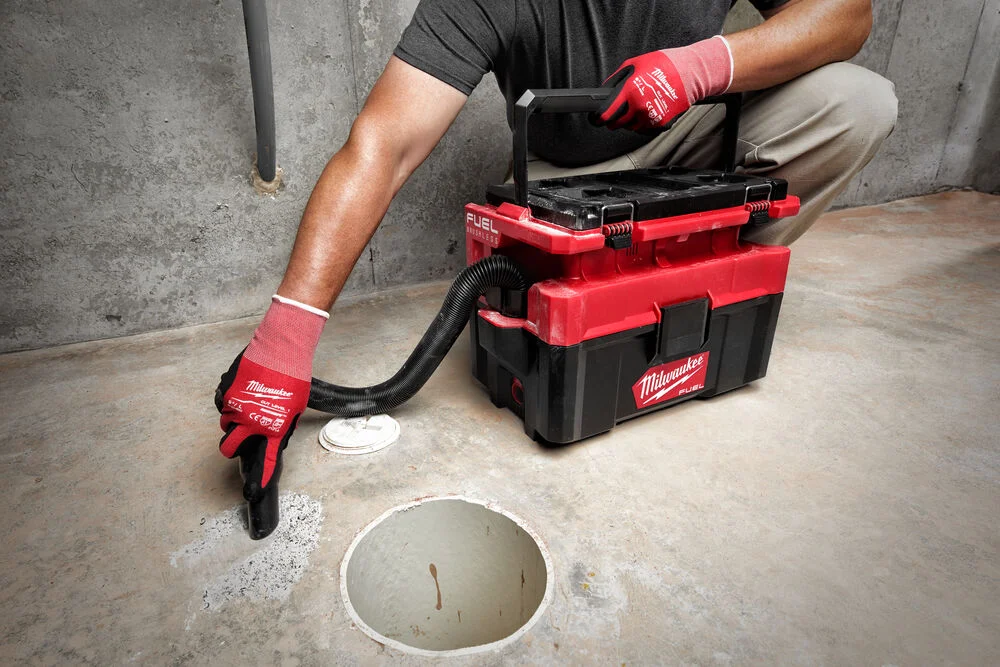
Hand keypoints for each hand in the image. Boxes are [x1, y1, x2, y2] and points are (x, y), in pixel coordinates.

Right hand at [216, 351, 309, 500]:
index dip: (259, 478)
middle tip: (238, 441)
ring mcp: (235, 406)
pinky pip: (222, 405)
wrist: (281, 349)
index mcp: (272, 427)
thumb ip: (283, 426)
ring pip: (226, 424)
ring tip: (249, 405)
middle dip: (231, 449)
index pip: (265, 460)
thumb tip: (277, 438)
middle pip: (229, 448)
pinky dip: (230, 403)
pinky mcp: (225, 391)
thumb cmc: (293, 376)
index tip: (255, 491)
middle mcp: (251, 421)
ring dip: (234, 421)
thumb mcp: (296, 407)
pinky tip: (243, 392)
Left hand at [593, 35, 732, 132]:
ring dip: (630, 120)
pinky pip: (644, 129)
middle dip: (615, 118)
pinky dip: (643, 123)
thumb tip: (604, 93)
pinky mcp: (660, 123)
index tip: (596, 119)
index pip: (606, 113)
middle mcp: (639, 106)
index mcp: (630, 91)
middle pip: (616, 124)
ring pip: (630, 128)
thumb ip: (616, 80)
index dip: (598, 117)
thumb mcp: (633, 64)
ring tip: (639, 105)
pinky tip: (649, 110)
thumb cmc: (662, 65)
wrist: (689, 72)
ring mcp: (650, 117)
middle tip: (620, 109)